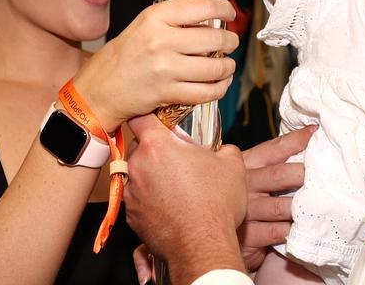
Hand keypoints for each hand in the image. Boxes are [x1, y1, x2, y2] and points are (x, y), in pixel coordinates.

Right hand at [76, 0, 237, 131]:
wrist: (101, 88)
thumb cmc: (125, 54)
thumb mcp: (145, 23)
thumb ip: (175, 13)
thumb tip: (209, 5)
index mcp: (155, 18)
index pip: (203, 7)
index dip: (224, 8)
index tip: (230, 13)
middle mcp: (161, 41)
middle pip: (215, 39)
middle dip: (230, 40)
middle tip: (230, 42)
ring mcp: (165, 69)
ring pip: (216, 68)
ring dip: (228, 66)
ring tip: (227, 64)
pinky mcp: (168, 93)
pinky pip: (207, 92)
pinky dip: (220, 87)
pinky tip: (220, 82)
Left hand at [126, 115, 247, 282]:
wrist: (203, 246)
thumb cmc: (215, 205)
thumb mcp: (232, 165)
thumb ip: (223, 148)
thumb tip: (222, 150)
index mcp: (158, 146)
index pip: (140, 118)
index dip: (150, 117)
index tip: (160, 122)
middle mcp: (138, 167)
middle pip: (139, 148)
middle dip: (156, 151)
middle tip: (179, 160)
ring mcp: (132, 194)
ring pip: (138, 175)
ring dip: (153, 177)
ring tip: (178, 188)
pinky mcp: (132, 217)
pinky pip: (139, 200)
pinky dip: (151, 201)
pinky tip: (173, 207)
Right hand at [238, 125, 314, 271]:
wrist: (217, 237)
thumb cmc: (244, 202)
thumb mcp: (253, 177)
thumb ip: (272, 163)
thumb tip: (307, 142)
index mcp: (245, 164)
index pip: (274, 148)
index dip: (296, 140)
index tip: (315, 131)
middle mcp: (243, 184)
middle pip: (280, 175)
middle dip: (304, 174)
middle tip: (328, 174)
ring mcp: (245, 210)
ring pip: (283, 205)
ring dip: (304, 206)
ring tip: (323, 204)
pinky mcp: (249, 236)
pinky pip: (278, 231)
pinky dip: (294, 229)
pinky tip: (305, 227)